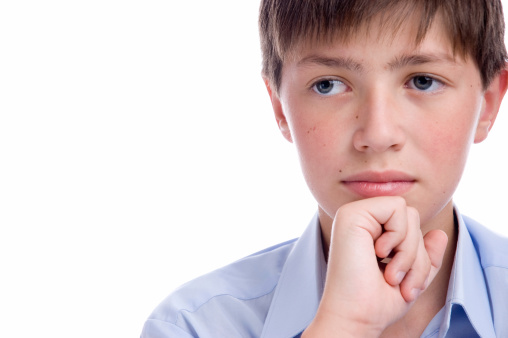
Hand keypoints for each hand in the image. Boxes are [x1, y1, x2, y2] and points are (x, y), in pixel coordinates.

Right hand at [303, 197, 447, 336]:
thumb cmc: (375, 303)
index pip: (411, 225)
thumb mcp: (411, 278)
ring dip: (409, 251)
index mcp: (369, 231)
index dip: (417, 252)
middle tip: (397, 280)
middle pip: (413, 217)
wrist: (355, 317)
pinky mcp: (352, 214)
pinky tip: (379, 254)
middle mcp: (360, 219)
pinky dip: (400, 236)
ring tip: (390, 274)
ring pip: (409, 213)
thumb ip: (425, 256)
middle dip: (417, 254)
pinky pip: (398, 208)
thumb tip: (439, 234)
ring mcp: (354, 214)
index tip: (403, 281)